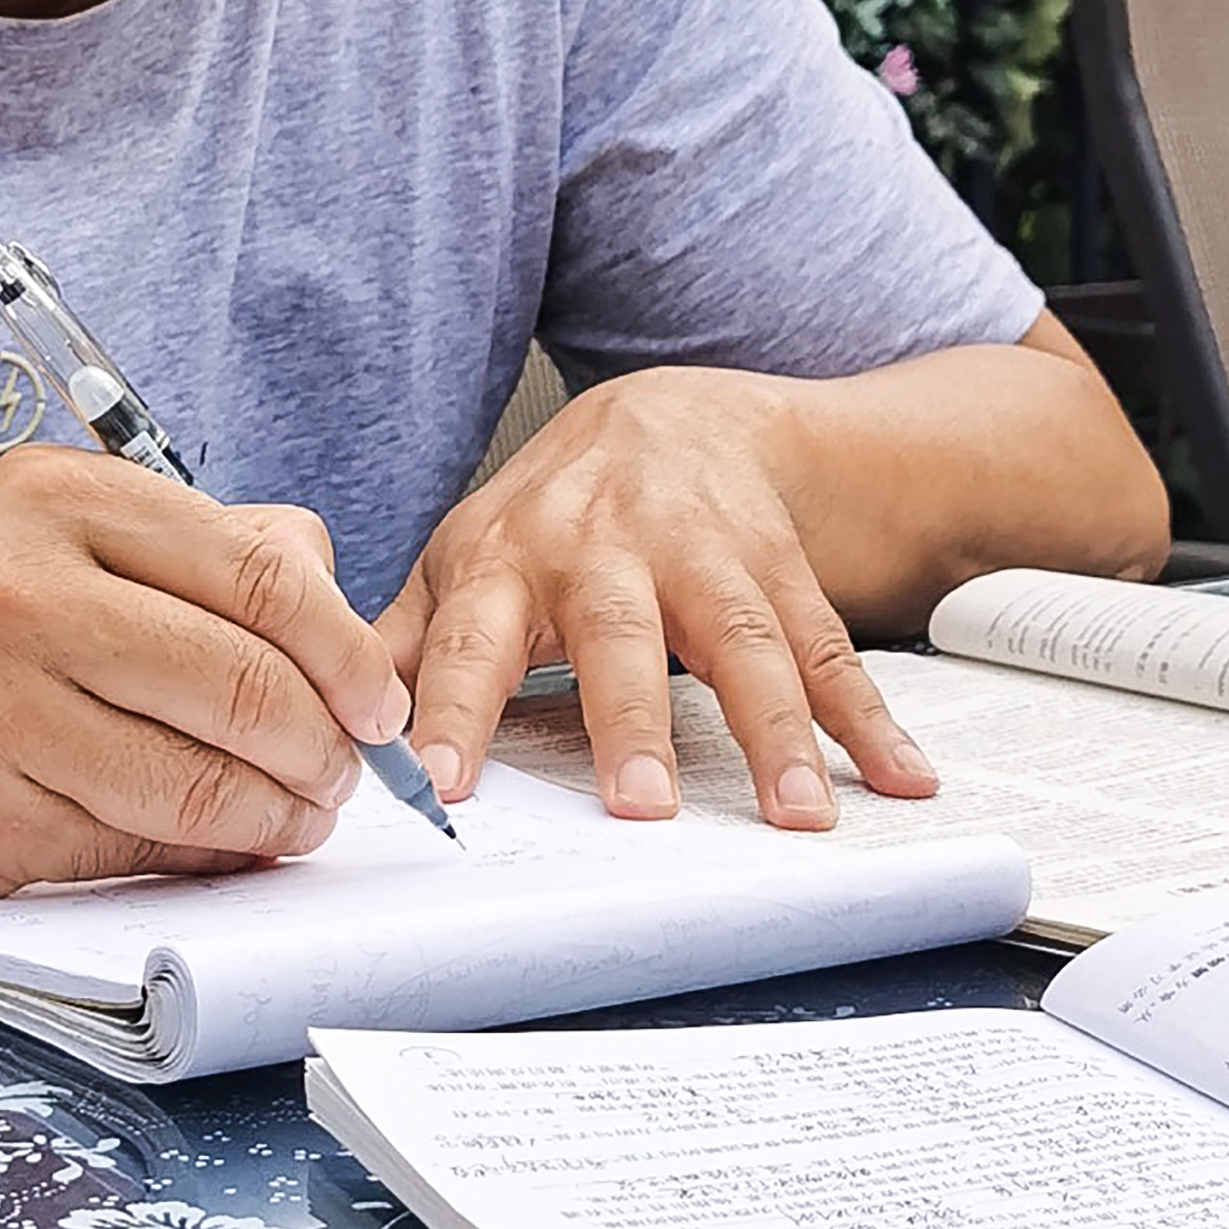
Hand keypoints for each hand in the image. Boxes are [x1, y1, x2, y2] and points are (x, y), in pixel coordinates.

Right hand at [0, 443, 413, 895]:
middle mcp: (19, 598)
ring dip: (275, 817)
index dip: (347, 656)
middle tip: (343, 774)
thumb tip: (339, 628)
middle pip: (241, 690)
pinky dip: (193, 856)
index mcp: (60, 500)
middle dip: (323, 751)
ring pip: (194, 789)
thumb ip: (206, 546)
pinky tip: (214, 840)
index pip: (260, 580)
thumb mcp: (64, 516)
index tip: (378, 703)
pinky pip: (124, 851)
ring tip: (296, 813)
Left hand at [378, 369, 937, 830]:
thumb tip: (324, 722)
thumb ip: (403, 642)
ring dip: (777, 730)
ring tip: (799, 815)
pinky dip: (871, 717)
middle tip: (640, 805)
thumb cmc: (554, 514)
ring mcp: (704, 555)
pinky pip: (829, 647)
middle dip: (628, 719)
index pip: (470, 642)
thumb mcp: (466, 559)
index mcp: (510, 559)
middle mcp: (607, 550)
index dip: (453, 710)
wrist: (677, 413)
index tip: (441, 786)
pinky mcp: (781, 569)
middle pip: (618, 637)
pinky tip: (904, 778)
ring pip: (743, 642)